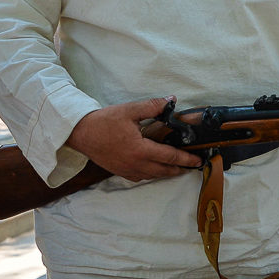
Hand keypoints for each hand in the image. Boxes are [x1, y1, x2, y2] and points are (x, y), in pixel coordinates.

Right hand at [67, 97, 202, 181]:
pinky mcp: (120, 172)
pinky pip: (141, 177)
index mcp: (141, 150)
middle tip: (192, 166)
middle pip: (164, 171)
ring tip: (177, 167)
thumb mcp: (130, 110)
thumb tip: (171, 100)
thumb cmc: (104, 121)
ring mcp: (127, 170)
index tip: (198, 161)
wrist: (80, 133)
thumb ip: (152, 106)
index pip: (170, 157)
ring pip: (153, 176)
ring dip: (167, 172)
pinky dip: (152, 174)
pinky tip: (155, 168)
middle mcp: (136, 164)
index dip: (186, 159)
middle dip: (180, 169)